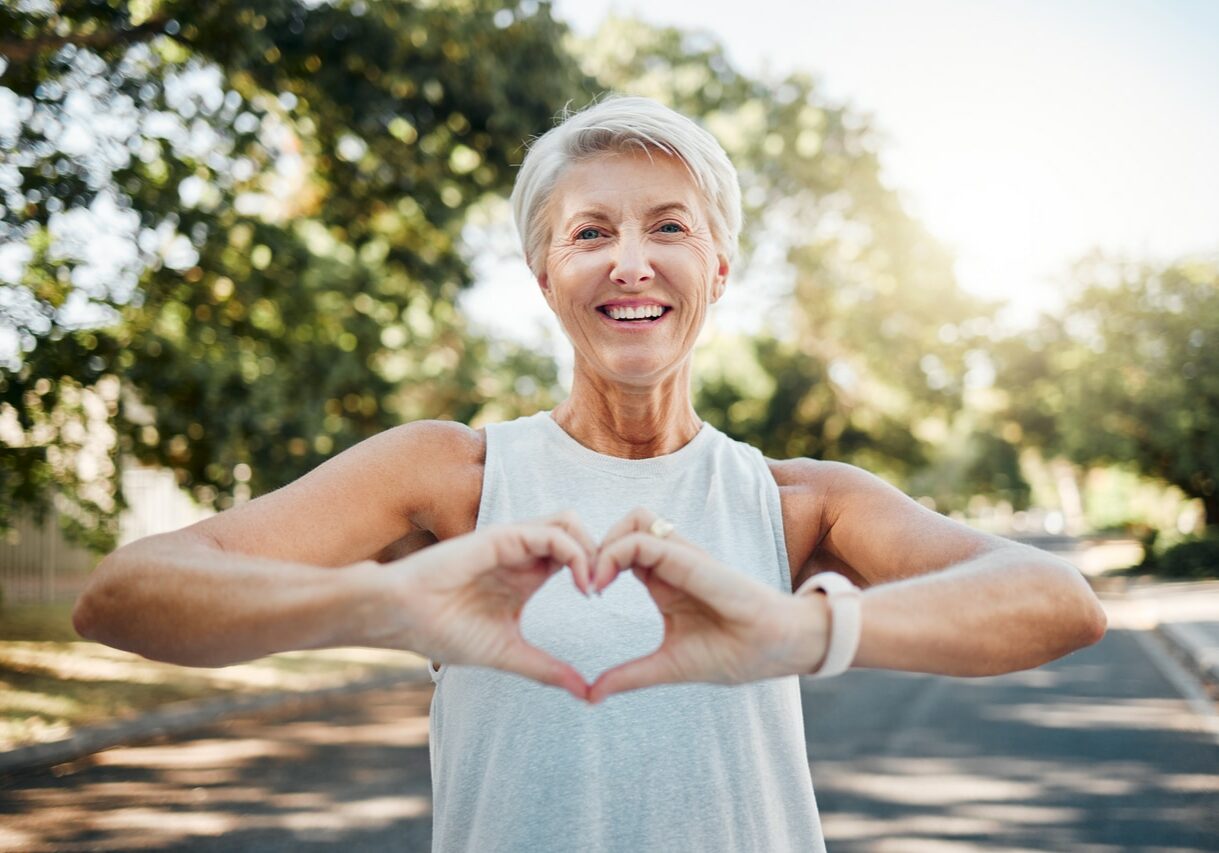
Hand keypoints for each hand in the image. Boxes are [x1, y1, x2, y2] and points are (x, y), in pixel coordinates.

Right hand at [380, 512, 597, 699]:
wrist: (402, 618)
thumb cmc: (444, 632)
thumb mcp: (509, 653)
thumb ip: (548, 668)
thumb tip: (586, 694)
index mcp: (527, 575)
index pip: (576, 557)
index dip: (598, 572)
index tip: (603, 605)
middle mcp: (524, 554)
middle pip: (580, 533)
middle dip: (603, 555)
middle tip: (605, 590)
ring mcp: (514, 542)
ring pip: (570, 523)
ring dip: (592, 549)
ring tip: (593, 586)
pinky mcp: (503, 537)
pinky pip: (552, 533)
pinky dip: (575, 553)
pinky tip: (580, 584)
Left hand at [587, 507, 827, 703]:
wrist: (779, 649)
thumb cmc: (734, 654)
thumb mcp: (668, 665)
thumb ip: (630, 675)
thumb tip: (590, 695)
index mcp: (664, 582)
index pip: (622, 551)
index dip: (596, 564)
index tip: (584, 595)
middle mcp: (671, 563)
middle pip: (624, 526)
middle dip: (594, 547)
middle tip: (582, 584)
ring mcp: (682, 557)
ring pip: (633, 519)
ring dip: (605, 543)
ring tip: (593, 581)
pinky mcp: (690, 559)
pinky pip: (644, 538)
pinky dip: (616, 552)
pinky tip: (603, 583)